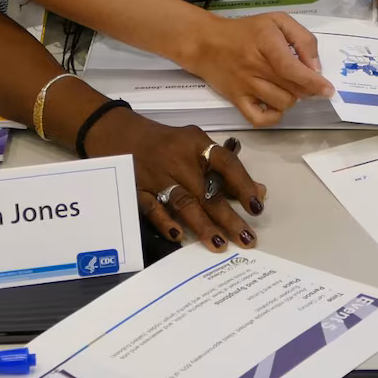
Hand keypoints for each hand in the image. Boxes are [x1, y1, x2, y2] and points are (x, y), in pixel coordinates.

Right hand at [89, 114, 264, 252]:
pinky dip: (165, 221)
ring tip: (220, 245)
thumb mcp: (195, 146)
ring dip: (203, 225)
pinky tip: (179, 236)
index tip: (257, 206)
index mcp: (196, 144)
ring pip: (183, 202)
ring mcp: (156, 175)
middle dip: (229, 217)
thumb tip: (258, 194)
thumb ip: (225, 170)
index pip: (225, 162)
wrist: (119, 133)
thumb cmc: (167, 144)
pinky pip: (152, 208)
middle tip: (248, 238)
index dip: (243, 184)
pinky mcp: (137, 189)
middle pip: (207, 190)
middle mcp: (178, 159)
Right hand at [177, 13, 329, 127]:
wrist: (206, 43)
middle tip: (306, 82)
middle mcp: (255, 66)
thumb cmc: (245, 31)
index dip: (314, 82)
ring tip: (287, 87)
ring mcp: (245, 86)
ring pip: (281, 103)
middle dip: (307, 89)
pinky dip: (274, 116)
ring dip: (292, 99)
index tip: (328, 89)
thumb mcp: (276, 21)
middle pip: (292, 88)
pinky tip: (276, 105)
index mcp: (266, 42)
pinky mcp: (236, 100)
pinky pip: (260, 119)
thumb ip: (301, 38)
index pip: (292, 68)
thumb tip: (315, 67)